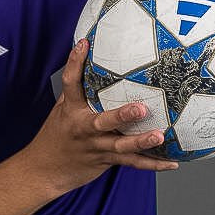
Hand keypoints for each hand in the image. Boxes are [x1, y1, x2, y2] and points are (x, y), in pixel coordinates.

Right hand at [22, 39, 178, 196]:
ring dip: (141, 142)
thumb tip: (91, 61)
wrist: (43, 171)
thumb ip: (77, 91)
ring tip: (159, 136)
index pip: (70, 84)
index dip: (75, 63)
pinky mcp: (104, 161)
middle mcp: (83, 128)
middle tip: (140, 108)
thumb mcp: (62, 110)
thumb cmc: (57, 135)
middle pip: (103, 122)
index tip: (84, 44)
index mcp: (71, 111)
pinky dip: (152, 164)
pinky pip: (131, 163)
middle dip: (122, 116)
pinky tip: (171, 162)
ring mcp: (95, 147)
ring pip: (120, 146)